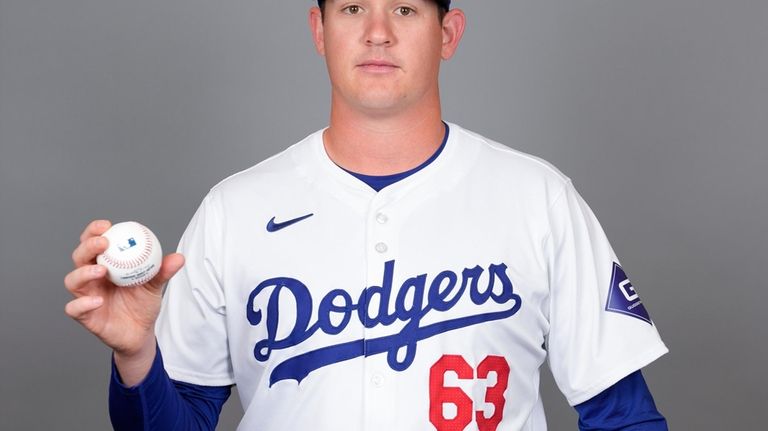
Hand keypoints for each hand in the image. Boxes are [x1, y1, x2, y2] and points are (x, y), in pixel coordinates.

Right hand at [64, 220, 184, 356]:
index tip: (107, 225)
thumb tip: (178, 258)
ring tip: (101, 270)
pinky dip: (83, 304)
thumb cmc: (142, 304)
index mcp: (105, 265)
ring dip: (84, 273)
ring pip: (72, 281)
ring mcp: (85, 296)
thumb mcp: (154, 285)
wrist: (141, 333)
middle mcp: (91, 278)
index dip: (94, 231)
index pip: (93, 243)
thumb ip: (162, 271)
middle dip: (88, 246)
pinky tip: (98, 300)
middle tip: (104, 243)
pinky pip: (75, 309)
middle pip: (79, 257)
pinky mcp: (84, 316)